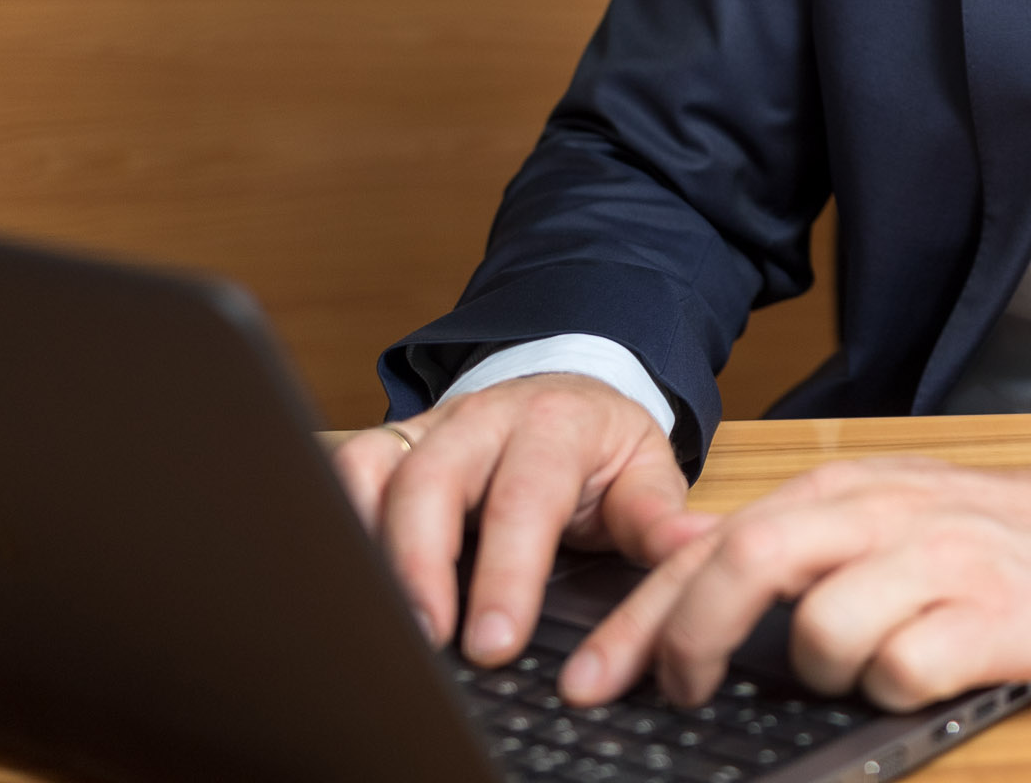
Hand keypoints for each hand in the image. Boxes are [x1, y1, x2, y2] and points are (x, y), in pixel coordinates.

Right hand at [330, 373, 710, 665]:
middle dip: (422, 566)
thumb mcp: (647, 473)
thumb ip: (660, 521)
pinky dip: (336, 517)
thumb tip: (695, 550)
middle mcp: (484, 419)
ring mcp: (431, 427)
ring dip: (369, 546)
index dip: (506, 571)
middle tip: (425, 641)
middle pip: (434, 482)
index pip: (526, 497)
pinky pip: (347, 468)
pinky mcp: (392, 441)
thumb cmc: (602, 447)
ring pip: (378, 471)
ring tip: (374, 619)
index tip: (495, 641)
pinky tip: (344, 577)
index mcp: (556, 425)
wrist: (570, 389)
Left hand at [561, 457, 1030, 713]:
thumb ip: (789, 534)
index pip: (715, 544)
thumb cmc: (982, 534)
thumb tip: (682, 559)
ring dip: (816, 670)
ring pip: (823, 628)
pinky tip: (920, 671)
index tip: (592, 679)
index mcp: (843, 489)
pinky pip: (902, 671)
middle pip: (749, 562)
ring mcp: (937, 564)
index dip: (642, 618)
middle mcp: (881, 515)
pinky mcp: (988, 618)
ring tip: (855, 668)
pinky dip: (892, 688)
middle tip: (675, 691)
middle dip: (688, 638)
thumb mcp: (878, 510)